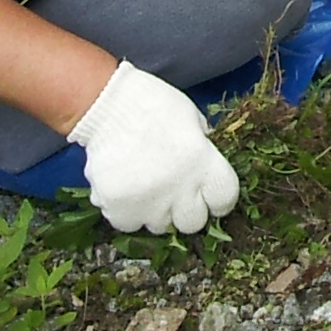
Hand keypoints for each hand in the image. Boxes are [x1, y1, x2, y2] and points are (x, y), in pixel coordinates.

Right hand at [65, 60, 239, 233]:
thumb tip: (204, 168)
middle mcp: (179, 188)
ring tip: (143, 185)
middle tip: (173, 192)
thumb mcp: (191, 119)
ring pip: (159, 225)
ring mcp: (148, 203)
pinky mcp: (119, 210)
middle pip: (193, 223)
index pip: (225, 198)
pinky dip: (126, 211)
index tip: (209, 195)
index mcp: (201, 161)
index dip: (219, 198)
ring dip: (155, 210)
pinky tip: (123, 188)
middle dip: (186, 210)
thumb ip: (202, 148)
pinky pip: (128, 223)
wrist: (105, 105)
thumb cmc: (152, 106)